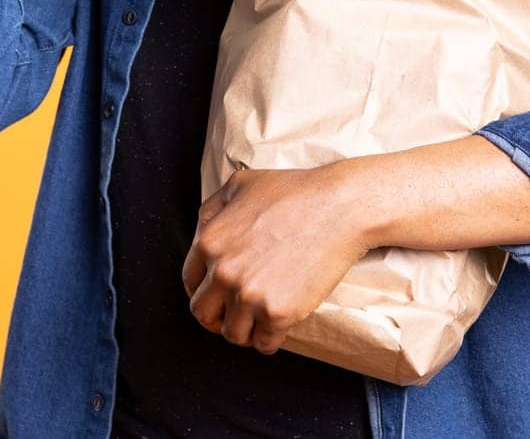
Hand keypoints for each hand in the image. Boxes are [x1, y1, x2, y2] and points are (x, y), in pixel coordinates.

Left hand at [181, 164, 373, 354]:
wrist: (339, 208)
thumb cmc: (293, 192)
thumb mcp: (238, 186)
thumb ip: (212, 212)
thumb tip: (201, 236)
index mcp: (208, 243)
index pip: (190, 283)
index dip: (205, 290)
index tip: (219, 295)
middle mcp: (223, 273)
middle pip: (203, 314)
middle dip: (218, 316)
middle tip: (235, 313)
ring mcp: (249, 296)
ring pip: (233, 334)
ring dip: (245, 330)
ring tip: (259, 319)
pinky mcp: (278, 313)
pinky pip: (265, 344)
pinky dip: (270, 339)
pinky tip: (278, 325)